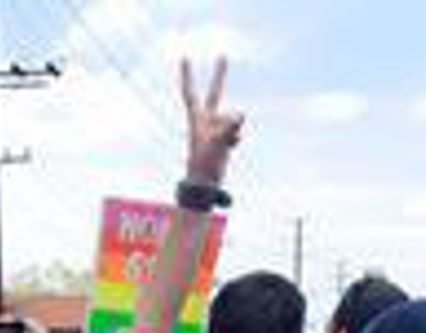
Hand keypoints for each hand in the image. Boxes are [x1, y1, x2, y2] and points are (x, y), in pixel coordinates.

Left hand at [181, 57, 243, 186]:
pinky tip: (230, 148)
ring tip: (222, 147)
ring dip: (232, 131)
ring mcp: (215, 128)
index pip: (190, 92)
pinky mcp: (223, 138)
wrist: (204, 186)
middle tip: (223, 54)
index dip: (188, 75)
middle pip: (215, 93)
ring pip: (232, 119)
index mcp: (197, 118)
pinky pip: (236, 132)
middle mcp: (206, 120)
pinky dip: (235, 139)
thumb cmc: (204, 165)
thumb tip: (241, 114)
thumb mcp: (216, 145)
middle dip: (220, 75)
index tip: (184, 57)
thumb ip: (229, 127)